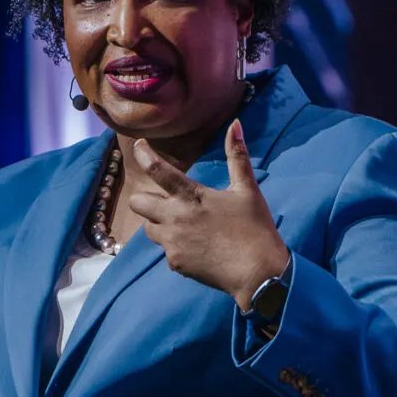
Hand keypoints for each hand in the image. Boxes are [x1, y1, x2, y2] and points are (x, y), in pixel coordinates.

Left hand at [126, 122, 292, 309]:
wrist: (258, 272)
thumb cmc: (255, 228)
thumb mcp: (248, 189)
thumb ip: (237, 156)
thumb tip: (235, 124)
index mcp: (192, 197)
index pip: (158, 170)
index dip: (144, 154)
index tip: (139, 146)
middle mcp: (175, 219)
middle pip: (139, 203)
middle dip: (145, 199)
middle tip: (163, 199)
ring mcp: (173, 243)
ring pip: (149, 229)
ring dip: (158, 223)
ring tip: (181, 224)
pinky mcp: (176, 264)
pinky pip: (165, 251)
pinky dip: (175, 246)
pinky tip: (195, 247)